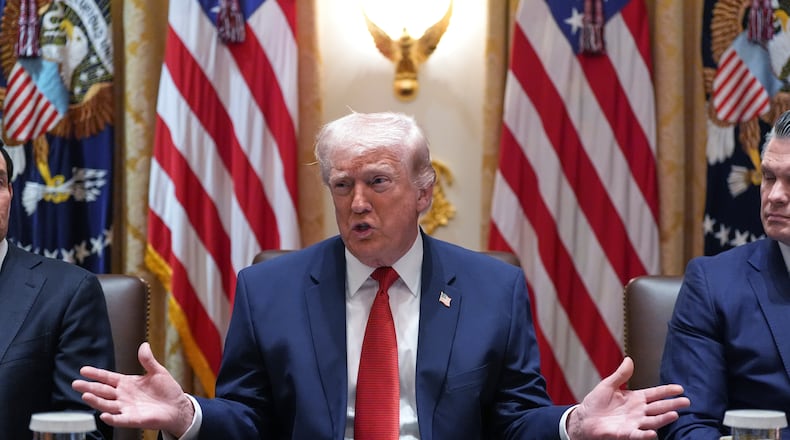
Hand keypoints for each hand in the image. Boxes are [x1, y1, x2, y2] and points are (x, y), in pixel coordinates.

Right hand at [72, 342, 194, 436]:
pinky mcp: (133, 419)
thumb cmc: (167, 391)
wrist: (177, 407)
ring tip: (85, 396)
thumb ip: (148, 360)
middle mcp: (124, 396)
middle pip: (102, 391)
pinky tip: (104, 415)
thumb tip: (144, 345)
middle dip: (89, 387)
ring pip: (107, 405)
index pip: (108, 378)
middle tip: (76, 384)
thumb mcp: (158, 371)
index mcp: (127, 383)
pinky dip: (112, 418)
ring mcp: (127, 408)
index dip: (96, 374)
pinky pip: (120, 419)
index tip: (83, 370)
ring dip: (96, 401)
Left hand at [567, 357, 689, 438]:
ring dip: (663, 418)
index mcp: (635, 398)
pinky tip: (653, 432)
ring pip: (652, 421)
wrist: (584, 418)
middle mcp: (638, 411)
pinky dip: (645, 434)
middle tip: (686, 402)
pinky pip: (638, 434)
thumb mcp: (608, 384)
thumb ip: (621, 374)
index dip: (667, 391)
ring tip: (674, 414)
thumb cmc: (595, 403)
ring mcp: (633, 423)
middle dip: (672, 404)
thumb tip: (629, 360)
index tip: (680, 388)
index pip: (655, 394)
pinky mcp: (625, 433)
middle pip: (659, 407)